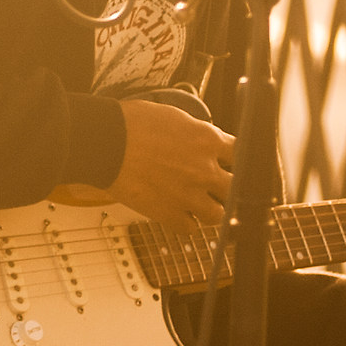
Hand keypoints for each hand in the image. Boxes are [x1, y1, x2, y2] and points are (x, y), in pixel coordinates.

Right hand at [103, 98, 235, 227]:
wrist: (104, 142)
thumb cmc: (130, 124)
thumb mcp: (174, 117)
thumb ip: (197, 133)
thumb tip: (207, 143)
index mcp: (208, 140)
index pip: (242, 156)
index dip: (236, 162)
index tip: (230, 165)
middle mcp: (204, 169)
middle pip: (236, 188)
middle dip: (226, 188)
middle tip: (214, 187)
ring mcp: (189, 194)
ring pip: (217, 215)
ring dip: (208, 209)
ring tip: (196, 204)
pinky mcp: (169, 213)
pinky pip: (190, 229)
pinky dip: (185, 223)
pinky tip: (177, 213)